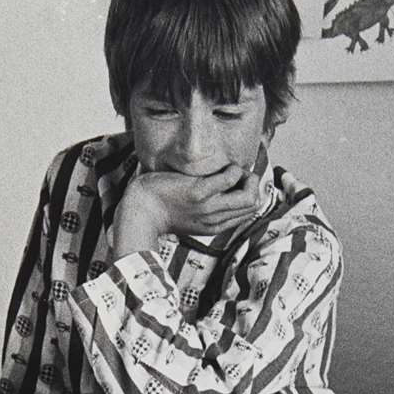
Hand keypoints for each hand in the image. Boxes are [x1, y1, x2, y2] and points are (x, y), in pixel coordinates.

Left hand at [112, 164, 259, 256]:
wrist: (139, 212)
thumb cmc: (160, 208)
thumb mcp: (190, 216)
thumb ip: (208, 209)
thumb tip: (225, 187)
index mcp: (215, 227)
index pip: (249, 212)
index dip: (250, 193)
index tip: (240, 180)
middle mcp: (215, 220)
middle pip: (254, 204)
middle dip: (253, 184)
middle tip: (239, 173)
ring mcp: (208, 207)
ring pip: (249, 195)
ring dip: (246, 176)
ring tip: (233, 169)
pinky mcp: (198, 193)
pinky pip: (230, 178)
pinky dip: (232, 168)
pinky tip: (223, 166)